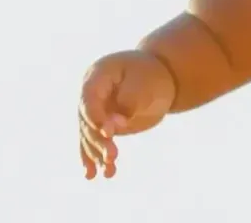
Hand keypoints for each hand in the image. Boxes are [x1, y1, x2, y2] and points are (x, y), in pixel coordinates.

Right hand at [78, 49, 176, 178]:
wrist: (162, 77)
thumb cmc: (153, 75)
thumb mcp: (146, 84)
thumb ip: (129, 103)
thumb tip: (114, 128)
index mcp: (98, 75)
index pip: (89, 98)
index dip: (96, 117)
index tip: (109, 133)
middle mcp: (91, 94)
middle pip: (88, 120)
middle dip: (100, 140)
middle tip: (114, 156)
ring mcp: (95, 110)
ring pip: (90, 135)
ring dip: (97, 153)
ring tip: (109, 170)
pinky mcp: (102, 125)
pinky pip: (94, 142)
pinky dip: (93, 158)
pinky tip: (93, 175)